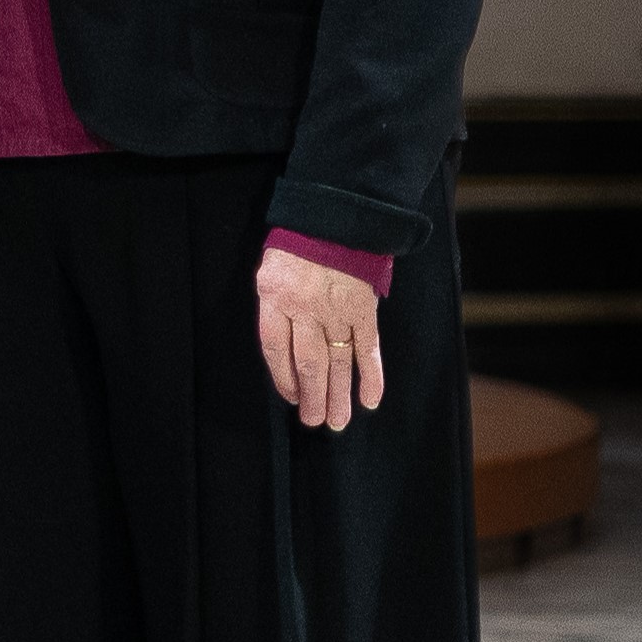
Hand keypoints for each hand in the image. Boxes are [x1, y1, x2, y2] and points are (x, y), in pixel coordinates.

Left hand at [255, 245, 383, 431]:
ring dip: (338, 395)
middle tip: (315, 422)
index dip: (283, 377)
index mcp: (276, 298)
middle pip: (309, 362)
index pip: (275, 348)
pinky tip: (370, 399)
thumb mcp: (271, 272)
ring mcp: (337, 310)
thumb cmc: (296, 247)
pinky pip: (368, 348)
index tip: (291, 398)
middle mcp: (306, 308)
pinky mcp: (364, 309)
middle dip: (312, 397)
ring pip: (338, 361)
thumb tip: (285, 350)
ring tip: (337, 422)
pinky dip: (371, 375)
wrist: (334, 218)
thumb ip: (275, 307)